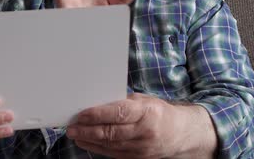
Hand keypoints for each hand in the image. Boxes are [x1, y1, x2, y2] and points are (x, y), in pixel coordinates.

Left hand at [66, 93, 216, 157]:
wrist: (182, 134)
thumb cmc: (159, 112)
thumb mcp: (143, 101)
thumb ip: (122, 103)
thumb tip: (96, 104)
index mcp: (147, 112)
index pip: (118, 113)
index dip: (97, 115)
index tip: (81, 114)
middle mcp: (145, 131)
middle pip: (111, 132)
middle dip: (88, 130)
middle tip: (71, 128)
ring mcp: (142, 148)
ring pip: (111, 145)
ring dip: (89, 141)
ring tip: (75, 135)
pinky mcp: (139, 158)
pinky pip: (114, 154)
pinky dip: (98, 149)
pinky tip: (87, 143)